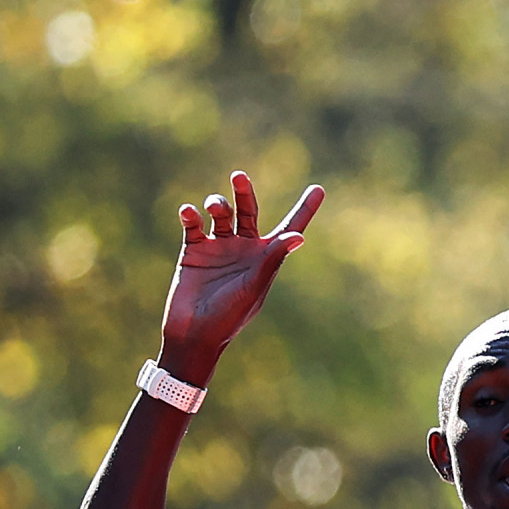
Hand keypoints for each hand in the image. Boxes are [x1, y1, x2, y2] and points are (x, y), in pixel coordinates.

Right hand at [158, 172, 323, 384]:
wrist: (196, 331)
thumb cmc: (231, 314)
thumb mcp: (255, 285)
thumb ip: (273, 258)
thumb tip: (299, 236)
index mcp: (266, 257)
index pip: (289, 228)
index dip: (304, 209)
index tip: (319, 189)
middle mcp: (244, 248)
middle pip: (248, 211)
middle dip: (244, 193)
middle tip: (239, 177)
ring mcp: (219, 247)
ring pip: (221, 214)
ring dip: (218, 204)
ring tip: (214, 208)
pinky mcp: (194, 249)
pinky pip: (193, 224)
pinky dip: (191, 215)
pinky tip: (190, 213)